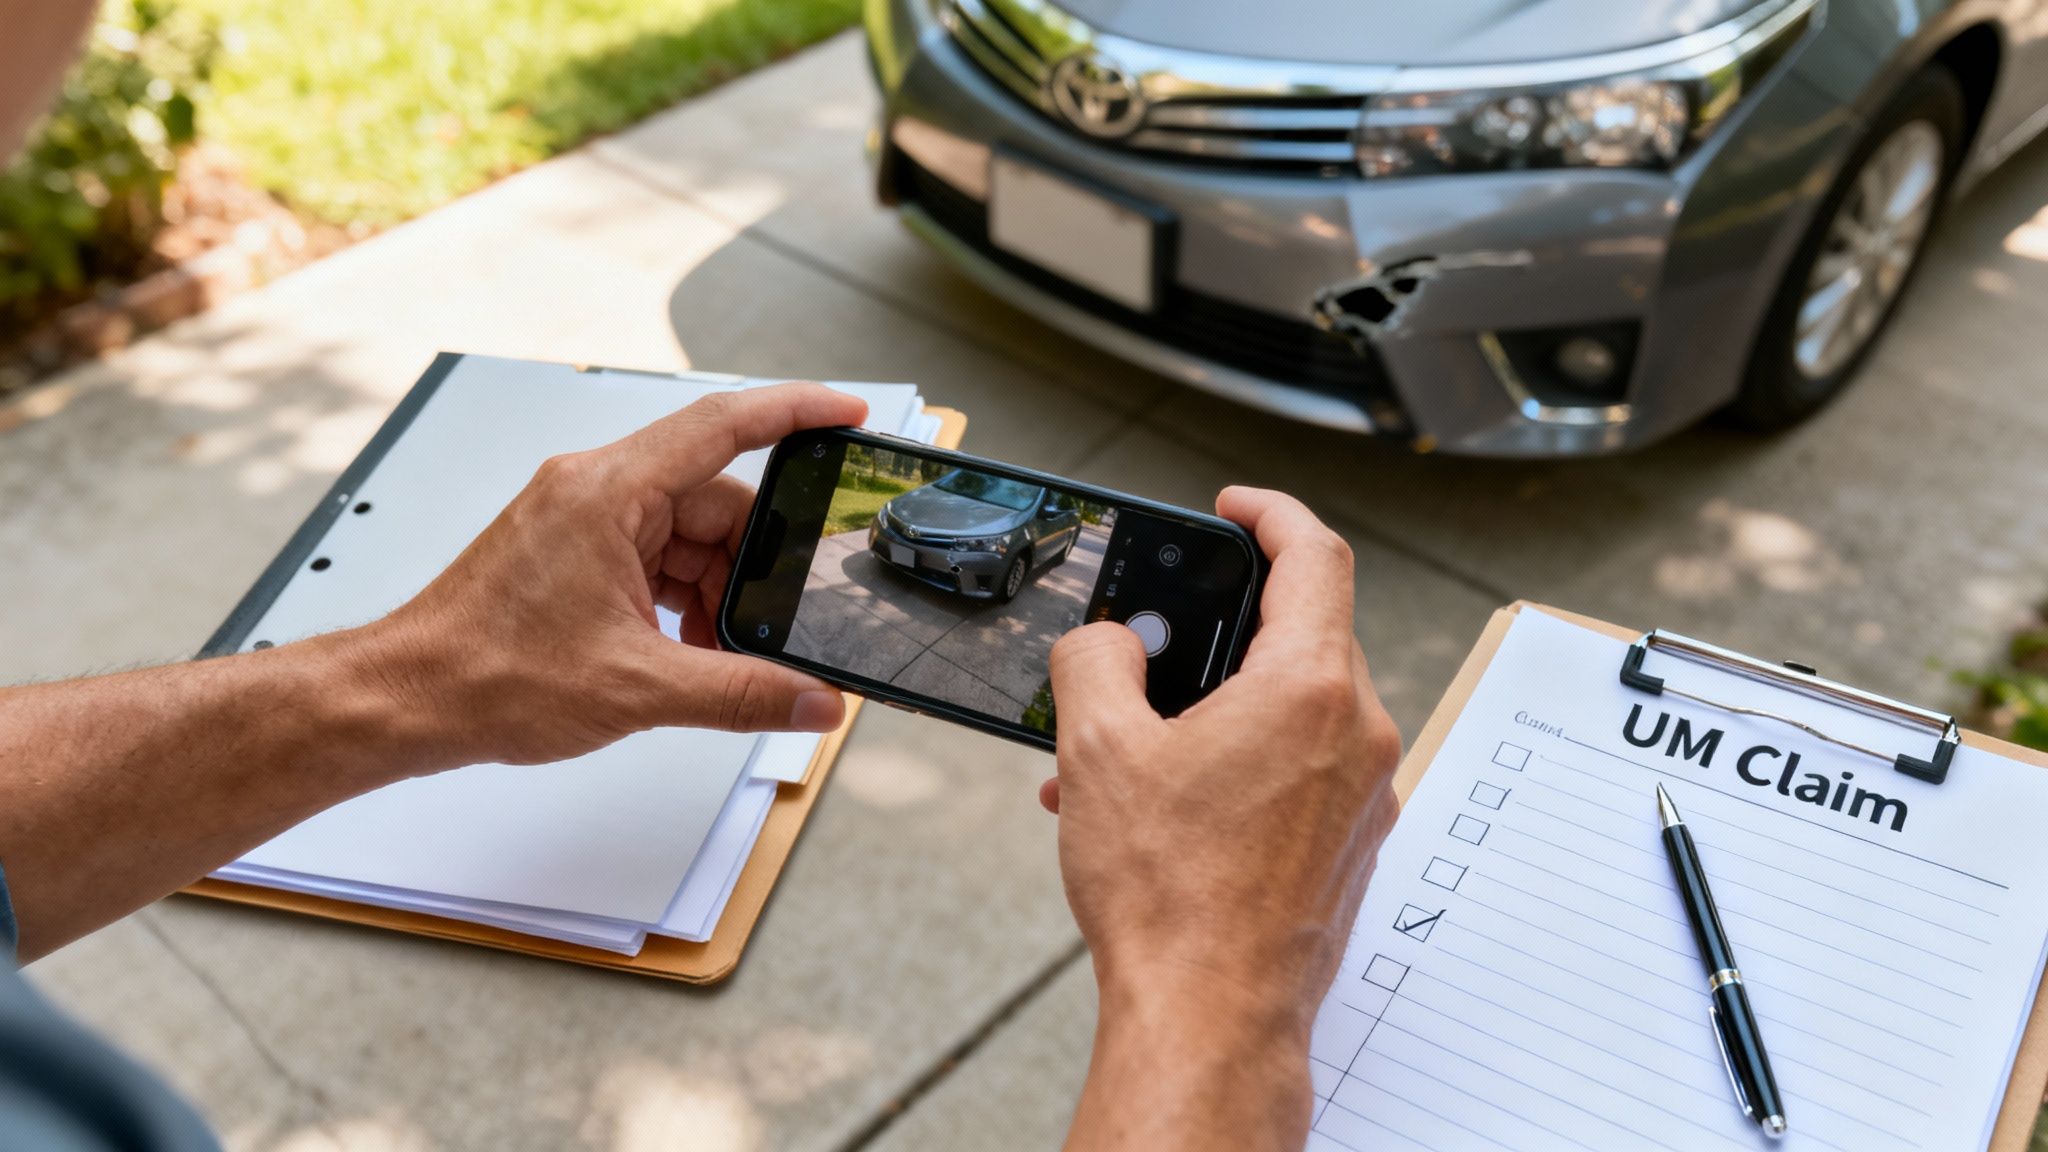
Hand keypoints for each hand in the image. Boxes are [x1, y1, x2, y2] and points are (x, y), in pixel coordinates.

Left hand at [357, 383, 867, 770]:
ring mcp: (581, 518)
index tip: (848, 412)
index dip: (797, 411)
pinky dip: (681, 600)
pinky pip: (654, 557)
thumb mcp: (638, 689)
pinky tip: (680, 649)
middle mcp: (594, 490)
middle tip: (769, 622)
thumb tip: (812, 700)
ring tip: (709, 652)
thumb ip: (741, 693)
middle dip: (752, 564)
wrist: (407, 698)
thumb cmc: (485, 674)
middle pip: (715, 500)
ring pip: (686, 536)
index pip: (725, 425)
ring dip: (713, 592)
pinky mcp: (572, 550)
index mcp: (609, 492)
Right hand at [1045, 487, 1401, 1149]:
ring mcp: (1363, 796)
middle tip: (1152, 649)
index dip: (1271, 513)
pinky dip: (1236, 764)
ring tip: (1127, 756)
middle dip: (1217, 636)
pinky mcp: (1350, 846)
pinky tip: (1160, 806)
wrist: (1210, 1019)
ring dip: (1214, 712)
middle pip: (1301, 636)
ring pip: (1291, 712)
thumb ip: (1094, 661)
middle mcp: (1358, 736)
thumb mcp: (1098, 750)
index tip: (1235, 507)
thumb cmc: (1171, 897)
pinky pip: (1297, 771)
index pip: (1315, 556)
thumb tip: (1103, 645)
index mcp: (1311, 689)